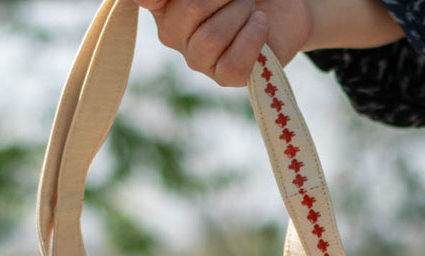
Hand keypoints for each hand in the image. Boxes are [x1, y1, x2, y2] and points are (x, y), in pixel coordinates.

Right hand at [132, 0, 313, 86]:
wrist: (279, 9)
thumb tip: (159, 1)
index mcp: (163, 5)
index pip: (146, 0)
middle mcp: (173, 33)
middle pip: (190, 9)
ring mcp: (197, 59)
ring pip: (211, 38)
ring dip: (241, 12)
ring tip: (251, 8)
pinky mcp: (224, 77)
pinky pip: (233, 64)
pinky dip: (253, 38)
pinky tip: (260, 24)